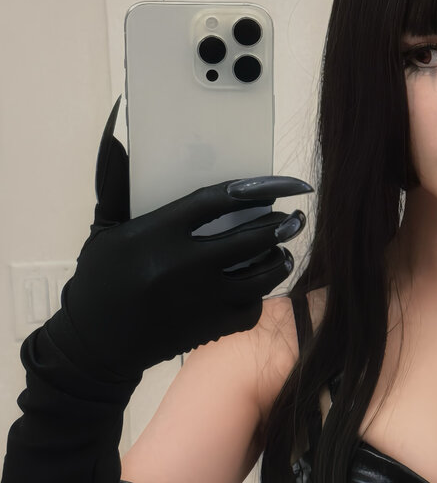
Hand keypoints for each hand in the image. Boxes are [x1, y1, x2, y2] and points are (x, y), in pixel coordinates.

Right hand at [54, 97, 312, 379]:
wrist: (94, 345)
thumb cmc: (100, 281)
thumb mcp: (104, 230)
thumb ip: (116, 184)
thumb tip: (117, 138)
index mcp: (157, 234)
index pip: (218, 200)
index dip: (259, 188)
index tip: (285, 184)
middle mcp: (183, 266)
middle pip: (250, 238)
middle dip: (282, 225)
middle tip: (295, 217)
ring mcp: (200, 300)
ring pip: (260, 276)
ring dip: (279, 260)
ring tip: (284, 250)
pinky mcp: (208, 330)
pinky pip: (251, 309)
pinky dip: (260, 297)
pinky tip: (260, 287)